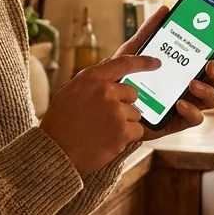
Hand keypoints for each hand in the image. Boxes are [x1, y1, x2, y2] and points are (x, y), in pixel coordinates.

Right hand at [40, 54, 159, 176]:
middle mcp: (105, 91)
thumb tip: (111, 73)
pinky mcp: (123, 131)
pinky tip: (109, 140)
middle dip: (124, 104)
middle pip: (132, 93)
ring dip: (124, 122)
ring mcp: (115, 111)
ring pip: (135, 113)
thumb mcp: (69, 91)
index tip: (155, 62)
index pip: (124, 63)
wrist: (57, 152)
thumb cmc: (60, 123)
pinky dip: (127, 136)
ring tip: (103, 131)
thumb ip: (92, 81)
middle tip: (106, 117)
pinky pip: (137, 129)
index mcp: (91, 78)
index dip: (143, 62)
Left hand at [115, 5, 213, 139]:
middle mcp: (191, 85)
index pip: (212, 59)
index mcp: (185, 68)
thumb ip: (149, 32)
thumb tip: (165, 9)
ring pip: (212, 99)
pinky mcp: (177, 122)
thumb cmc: (124, 77)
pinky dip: (192, 110)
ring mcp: (187, 104)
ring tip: (192, 84)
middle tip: (210, 64)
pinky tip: (180, 103)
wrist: (108, 106)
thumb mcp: (134, 52)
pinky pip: (195, 119)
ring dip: (208, 90)